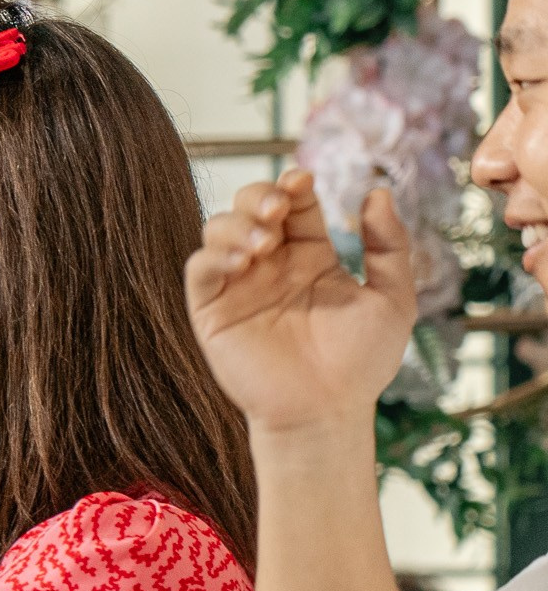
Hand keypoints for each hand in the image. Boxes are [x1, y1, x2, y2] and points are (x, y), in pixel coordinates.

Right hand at [185, 170, 413, 435]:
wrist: (327, 411)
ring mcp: (238, 286)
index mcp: (309, 257)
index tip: (304, 179)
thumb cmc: (361, 362)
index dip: (293, 185)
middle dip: (258, 194)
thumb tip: (379, 192)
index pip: (294, 204)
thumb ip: (389, 246)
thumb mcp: (392, 298)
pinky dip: (213, 256)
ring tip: (264, 243)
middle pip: (249, 207)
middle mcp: (270, 266)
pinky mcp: (212, 311)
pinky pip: (199, 269)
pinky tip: (242, 262)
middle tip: (277, 206)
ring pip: (218, 230)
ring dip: (236, 224)